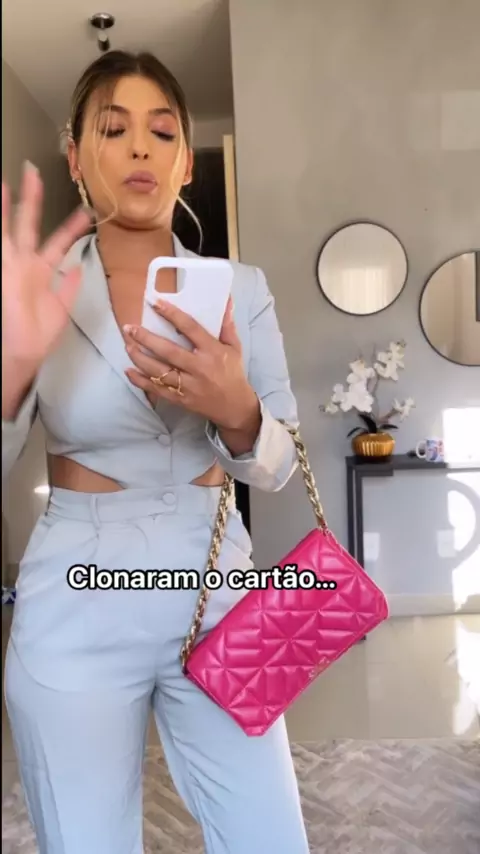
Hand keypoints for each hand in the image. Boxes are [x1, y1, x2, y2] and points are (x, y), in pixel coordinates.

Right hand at [2, 163, 90, 381]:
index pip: (58, 242)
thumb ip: (69, 287)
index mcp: (41, 271)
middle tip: (33, 171)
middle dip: (32, 198)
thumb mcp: (62, 308)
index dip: (70, 227)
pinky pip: (2, 242)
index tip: (85, 212)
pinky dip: (0, 222)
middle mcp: (25, 263)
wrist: (23, 352)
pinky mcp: (5, 269)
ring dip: (11, 202)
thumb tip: (78, 267)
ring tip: (14, 176)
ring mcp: (12, 264)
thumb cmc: (39, 335)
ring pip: (12, 226)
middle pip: (29, 223)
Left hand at [124, 296, 259, 432]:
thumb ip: (226, 325)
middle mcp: (199, 368)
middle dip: (146, 339)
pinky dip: (140, 381)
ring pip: (159, 371)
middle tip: (129, 328)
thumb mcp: (234, 347)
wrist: (234, 407)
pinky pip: (157, 389)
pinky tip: (129, 371)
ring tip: (128, 346)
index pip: (190, 328)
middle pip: (168, 351)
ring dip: (140, 358)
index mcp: (213, 352)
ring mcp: (188, 386)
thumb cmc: (233, 373)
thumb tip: (226, 300)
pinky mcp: (180, 399)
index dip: (172, 314)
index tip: (155, 303)